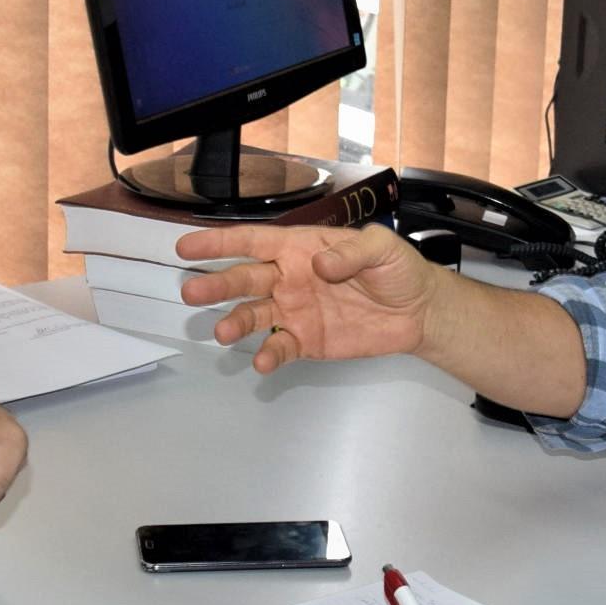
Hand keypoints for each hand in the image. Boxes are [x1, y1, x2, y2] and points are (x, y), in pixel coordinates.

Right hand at [173, 223, 444, 375]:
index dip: (219, 243)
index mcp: (300, 247)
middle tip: (192, 292)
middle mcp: (289, 278)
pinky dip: (269, 355)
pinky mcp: (306, 340)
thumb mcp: (383, 248)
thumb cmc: (399, 270)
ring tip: (223, 333)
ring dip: (235, 323)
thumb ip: (352, 252)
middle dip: (217, 284)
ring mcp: (294, 310)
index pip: (253, 242)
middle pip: (244, 279)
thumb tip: (320, 265)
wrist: (418, 312)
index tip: (187, 247)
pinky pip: (280, 346)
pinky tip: (263, 362)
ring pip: (254, 315)